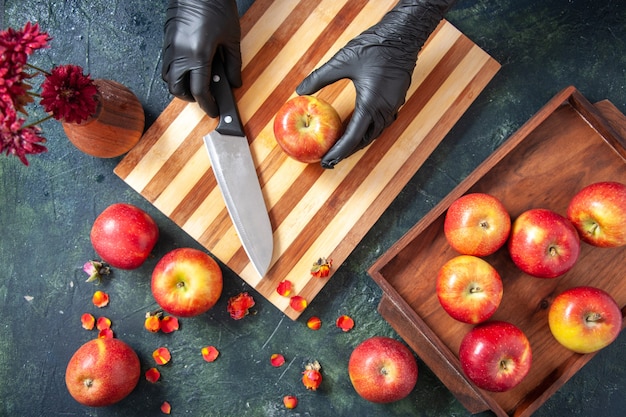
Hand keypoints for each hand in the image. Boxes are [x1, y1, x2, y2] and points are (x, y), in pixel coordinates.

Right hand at [161, 0, 241, 116]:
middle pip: (176, 88)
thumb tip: (234, 83)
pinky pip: (166, 63)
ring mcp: (171, 46)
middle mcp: (180, 53)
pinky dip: (175, 71)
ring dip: (180, 85)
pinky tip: (189, 67)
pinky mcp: (167, 39)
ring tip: (196, 82)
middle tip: (203, 97)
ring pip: (167, 76)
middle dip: (189, 98)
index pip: (199, 91)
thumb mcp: (232, 38)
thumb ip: (233, 64)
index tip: (214, 110)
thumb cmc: (217, 7)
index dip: (207, 104)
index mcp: (198, 55)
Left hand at [296, 0, 455, 167]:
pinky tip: (358, 129)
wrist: (404, 35)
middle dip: (347, 151)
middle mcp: (384, 110)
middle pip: (365, 140)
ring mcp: (392, 106)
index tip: (327, 159)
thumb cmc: (375, 46)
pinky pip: (381, 123)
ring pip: (375, 133)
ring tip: (341, 149)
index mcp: (371, 104)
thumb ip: (320, 77)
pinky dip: (368, 131)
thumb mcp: (342, 61)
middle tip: (330, 159)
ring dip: (358, 143)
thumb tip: (300, 90)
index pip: (353, 137)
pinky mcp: (395, 100)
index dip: (339, 150)